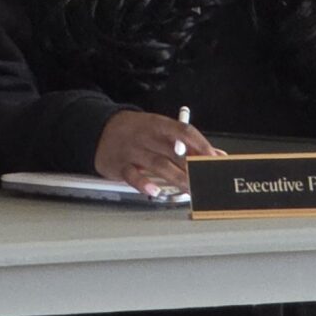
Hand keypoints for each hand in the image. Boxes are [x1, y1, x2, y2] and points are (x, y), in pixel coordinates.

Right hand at [93, 110, 218, 197]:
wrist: (99, 129)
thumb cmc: (135, 131)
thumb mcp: (158, 129)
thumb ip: (185, 142)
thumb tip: (216, 153)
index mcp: (157, 124)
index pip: (183, 131)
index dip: (200, 144)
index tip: (213, 157)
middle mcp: (145, 136)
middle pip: (172, 150)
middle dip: (191, 166)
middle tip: (205, 178)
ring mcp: (132, 150)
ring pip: (157, 164)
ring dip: (176, 177)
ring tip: (190, 188)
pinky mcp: (119, 165)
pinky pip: (132, 175)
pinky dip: (144, 184)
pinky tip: (154, 191)